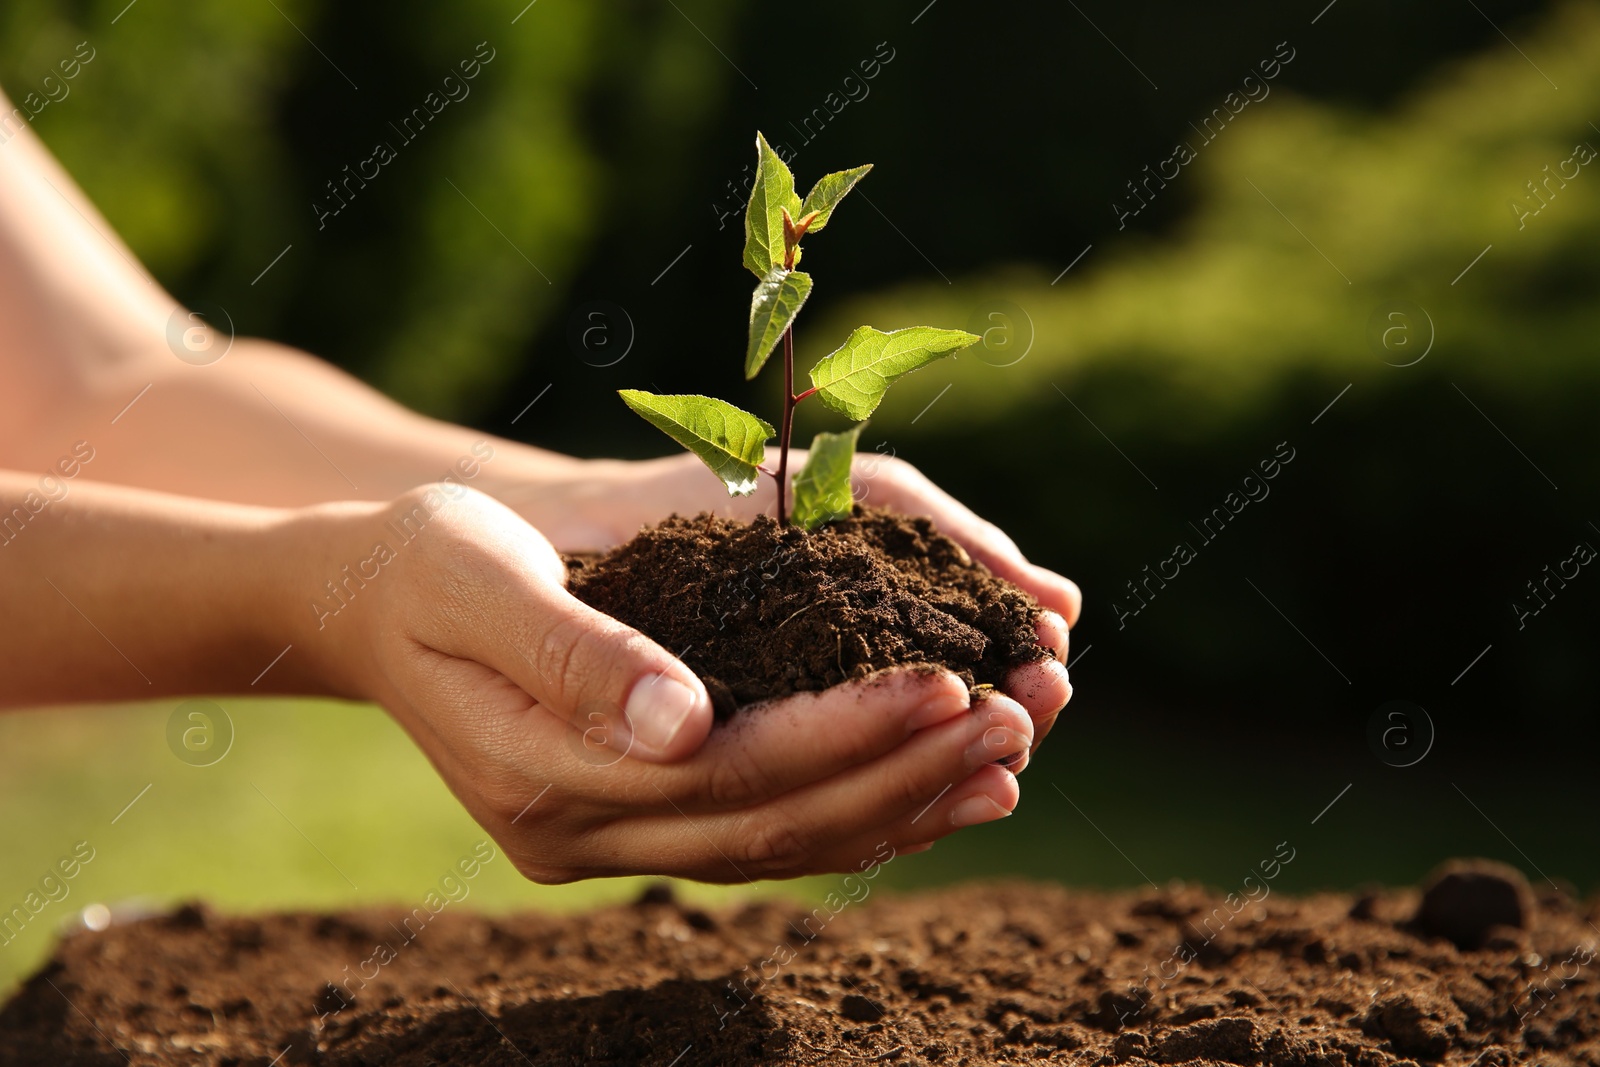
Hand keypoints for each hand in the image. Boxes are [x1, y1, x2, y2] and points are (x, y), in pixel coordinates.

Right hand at [306, 484, 1035, 881]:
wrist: (366, 598)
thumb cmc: (423, 561)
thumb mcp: (479, 577)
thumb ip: (574, 651)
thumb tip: (684, 724)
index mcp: (543, 776)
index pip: (727, 772)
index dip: (846, 734)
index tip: (952, 684)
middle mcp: (580, 833)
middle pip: (771, 823)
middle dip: (904, 771)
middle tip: (1023, 717)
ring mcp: (606, 840)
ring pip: (779, 843)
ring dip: (902, 801)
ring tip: (1013, 756)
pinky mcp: (634, 817)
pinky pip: (763, 832)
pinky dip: (856, 809)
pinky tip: (936, 782)